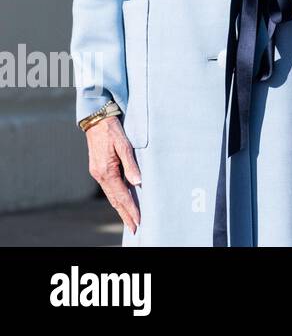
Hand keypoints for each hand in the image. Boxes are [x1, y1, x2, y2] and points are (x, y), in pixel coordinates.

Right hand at [85, 116, 141, 234]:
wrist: (96, 120)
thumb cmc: (112, 130)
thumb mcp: (124, 145)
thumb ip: (131, 164)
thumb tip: (138, 183)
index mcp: (106, 171)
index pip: (122, 196)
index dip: (131, 209)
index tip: (139, 221)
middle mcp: (100, 175)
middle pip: (115, 200)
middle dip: (125, 214)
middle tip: (135, 227)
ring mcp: (98, 173)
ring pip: (111, 195)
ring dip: (120, 208)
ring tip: (130, 219)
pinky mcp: (98, 169)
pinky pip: (108, 188)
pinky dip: (116, 197)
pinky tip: (122, 201)